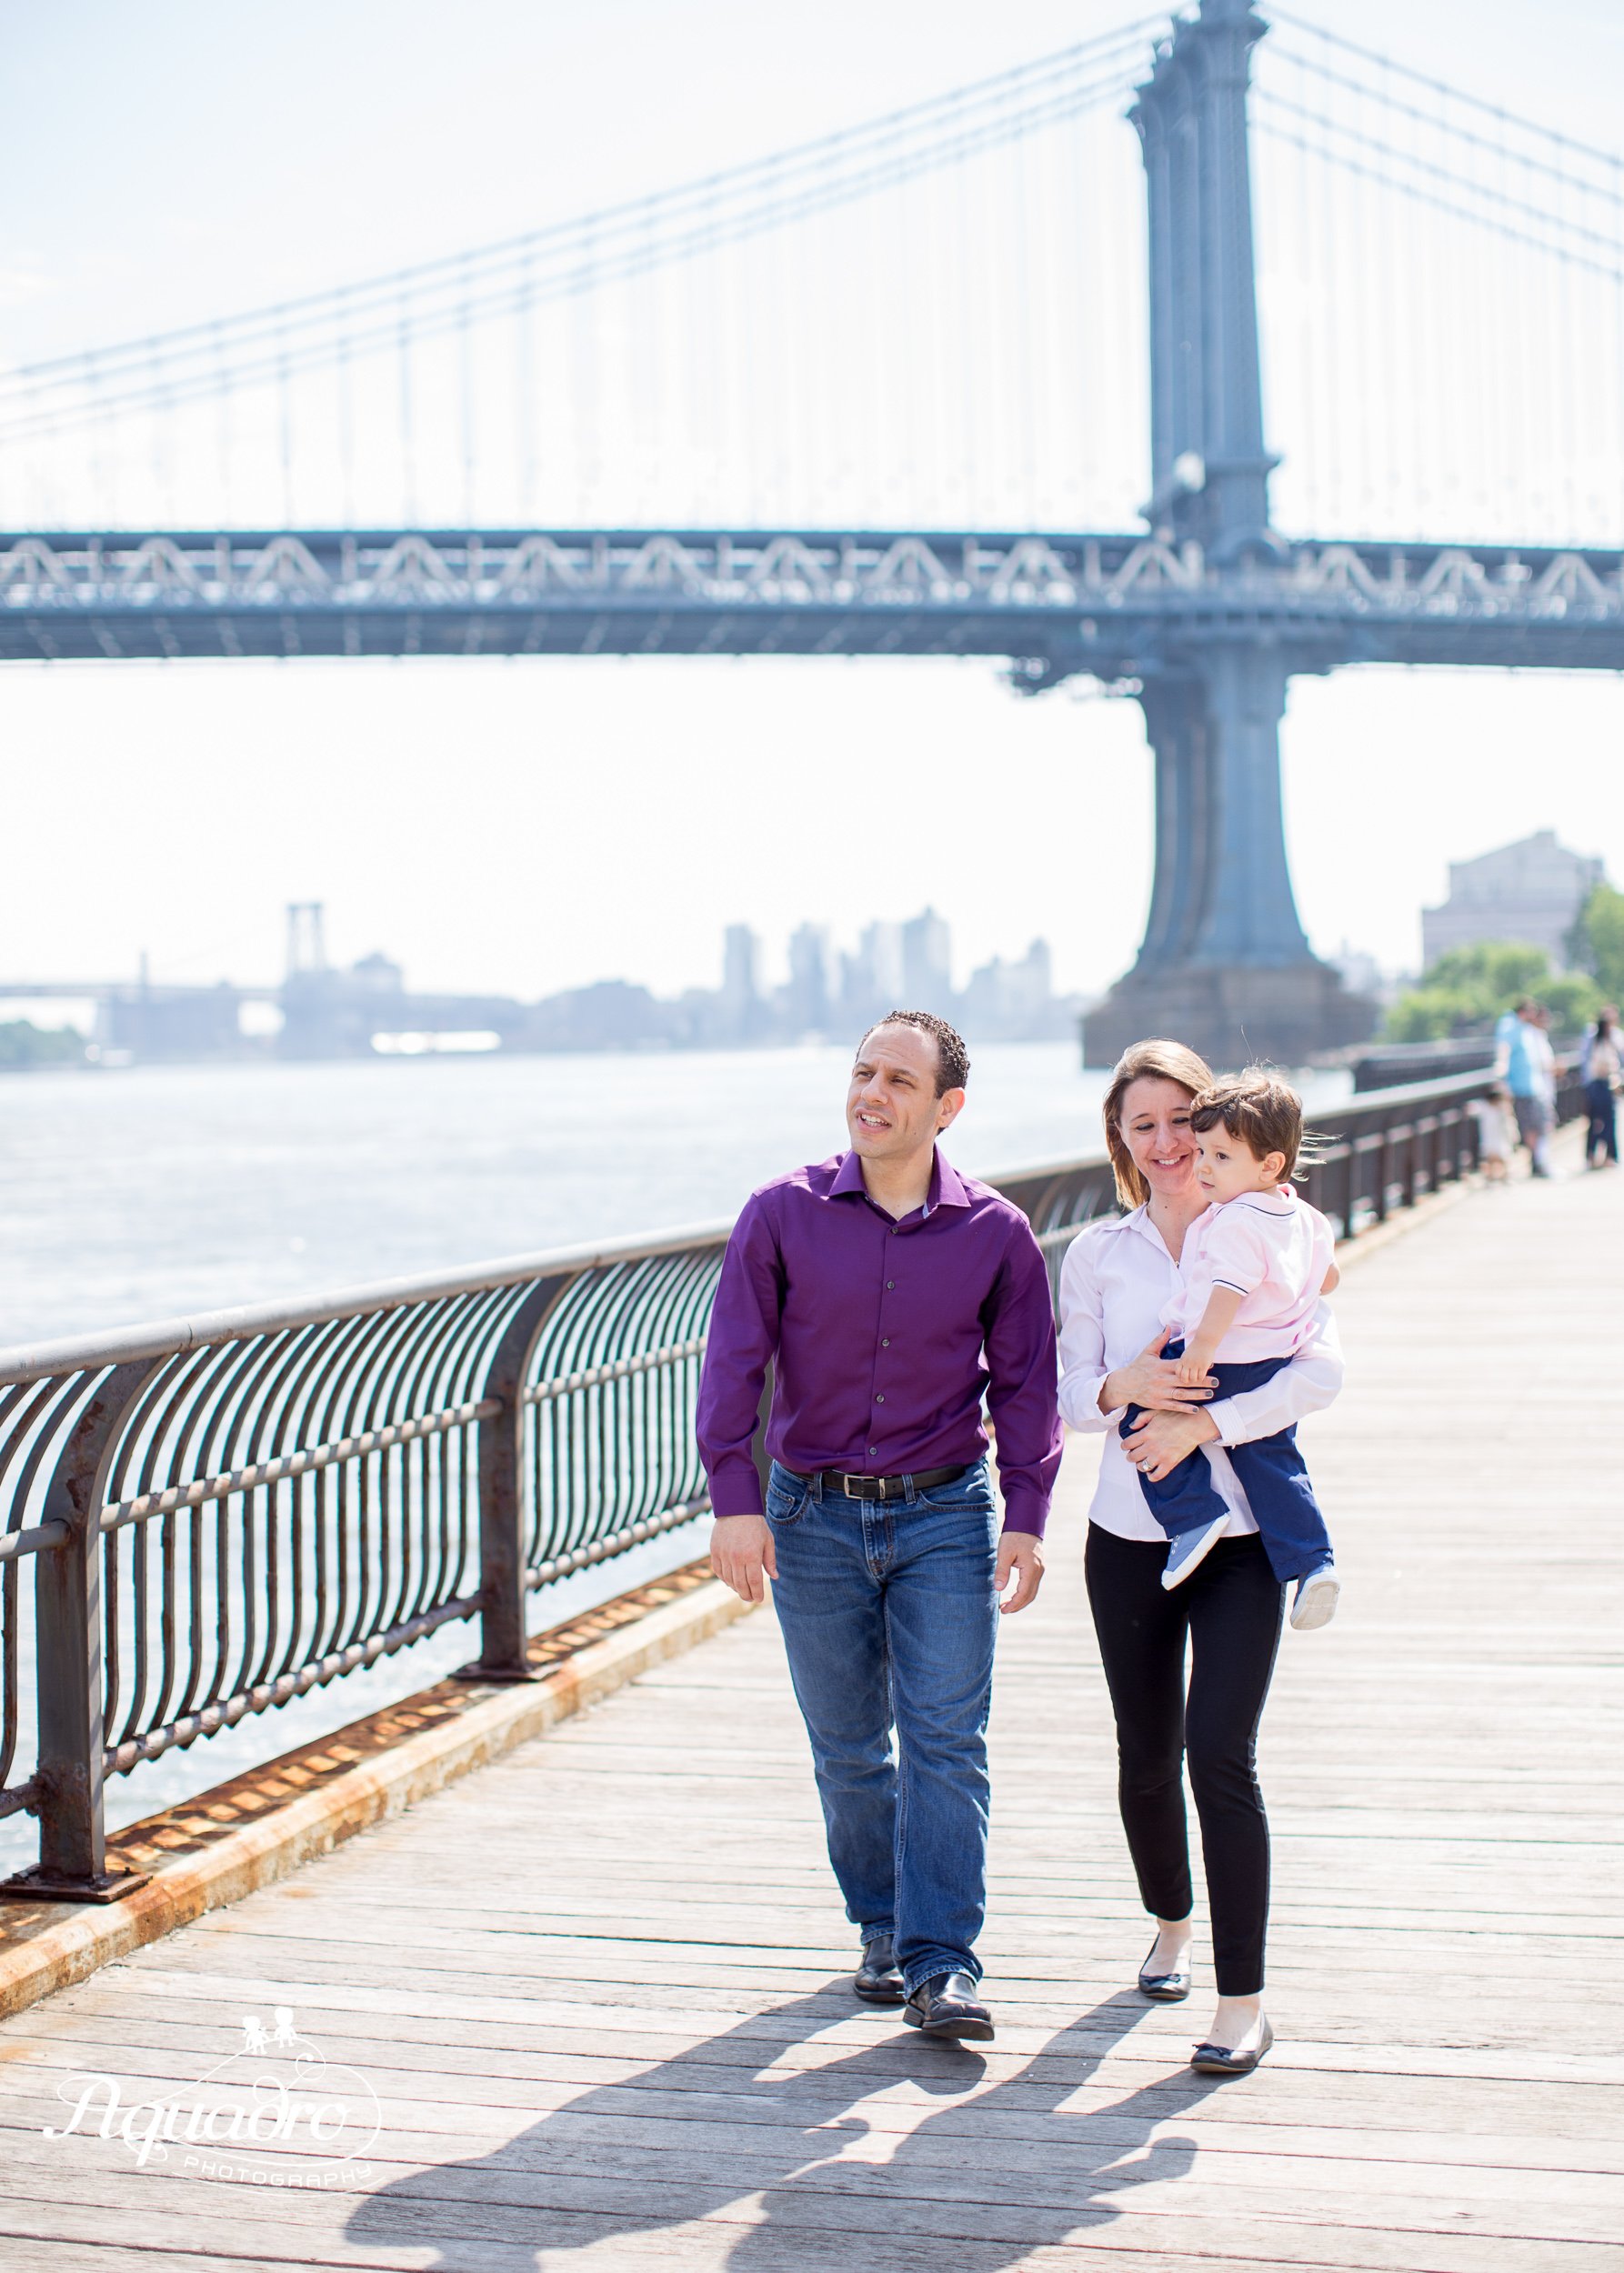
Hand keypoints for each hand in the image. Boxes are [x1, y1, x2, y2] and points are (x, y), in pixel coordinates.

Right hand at [709, 1514, 775, 1603]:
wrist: (736, 1508)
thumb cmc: (755, 1525)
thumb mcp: (768, 1541)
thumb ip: (770, 1560)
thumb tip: (775, 1577)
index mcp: (752, 1555)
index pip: (754, 1582)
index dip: (757, 1593)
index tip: (759, 1599)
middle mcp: (736, 1557)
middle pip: (740, 1584)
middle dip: (746, 1595)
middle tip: (750, 1598)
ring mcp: (724, 1555)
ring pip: (728, 1580)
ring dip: (735, 1588)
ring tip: (742, 1590)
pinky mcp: (714, 1551)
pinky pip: (718, 1571)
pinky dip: (724, 1578)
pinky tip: (730, 1580)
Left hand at [995, 1529, 1043, 1613]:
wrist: (1026, 1522)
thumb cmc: (1014, 1536)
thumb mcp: (1004, 1553)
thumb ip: (1002, 1571)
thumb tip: (998, 1588)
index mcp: (1031, 1569)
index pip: (1023, 1593)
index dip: (1013, 1604)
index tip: (1003, 1610)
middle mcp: (1039, 1571)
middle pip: (1030, 1596)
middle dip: (1017, 1605)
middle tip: (1004, 1610)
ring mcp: (1040, 1569)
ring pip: (1032, 1591)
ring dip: (1021, 1600)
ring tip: (1007, 1605)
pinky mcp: (1038, 1566)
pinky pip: (1032, 1584)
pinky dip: (1024, 1592)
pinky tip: (1014, 1593)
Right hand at [1101, 1328, 1215, 1413]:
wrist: (1124, 1384)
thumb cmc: (1138, 1367)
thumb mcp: (1148, 1352)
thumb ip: (1159, 1340)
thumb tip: (1168, 1326)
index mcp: (1161, 1366)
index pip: (1181, 1365)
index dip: (1195, 1365)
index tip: (1209, 1364)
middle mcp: (1161, 1380)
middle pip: (1185, 1380)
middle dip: (1201, 1381)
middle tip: (1217, 1381)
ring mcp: (1160, 1392)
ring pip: (1181, 1394)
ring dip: (1197, 1394)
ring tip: (1210, 1394)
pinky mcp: (1158, 1403)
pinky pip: (1173, 1406)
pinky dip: (1184, 1408)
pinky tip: (1196, 1409)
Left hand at [1122, 1405, 1219, 1482]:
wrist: (1194, 1425)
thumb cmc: (1175, 1417)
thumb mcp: (1155, 1412)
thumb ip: (1140, 1419)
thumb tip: (1130, 1427)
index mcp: (1146, 1433)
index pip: (1126, 1444)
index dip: (1124, 1445)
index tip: (1127, 1445)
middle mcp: (1150, 1446)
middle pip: (1132, 1457)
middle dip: (1130, 1456)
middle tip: (1134, 1453)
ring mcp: (1160, 1456)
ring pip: (1141, 1467)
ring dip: (1139, 1465)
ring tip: (1143, 1461)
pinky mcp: (1170, 1463)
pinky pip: (1156, 1476)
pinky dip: (1151, 1476)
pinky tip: (1151, 1471)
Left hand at [1173, 1348, 1213, 1387]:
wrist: (1205, 1340)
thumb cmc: (1197, 1346)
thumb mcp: (1187, 1353)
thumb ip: (1185, 1361)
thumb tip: (1185, 1370)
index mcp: (1182, 1359)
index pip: (1177, 1372)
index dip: (1180, 1375)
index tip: (1185, 1375)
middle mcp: (1188, 1363)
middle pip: (1184, 1377)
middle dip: (1186, 1380)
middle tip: (1190, 1379)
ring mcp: (1195, 1364)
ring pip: (1193, 1378)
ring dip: (1195, 1379)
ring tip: (1197, 1377)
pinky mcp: (1204, 1365)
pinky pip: (1201, 1376)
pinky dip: (1201, 1378)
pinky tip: (1202, 1375)